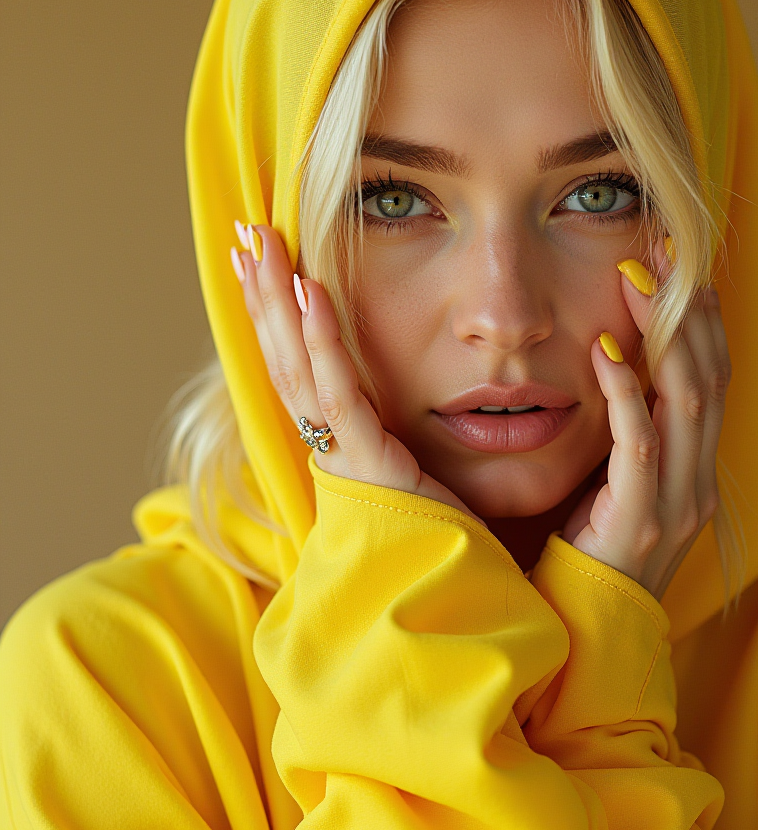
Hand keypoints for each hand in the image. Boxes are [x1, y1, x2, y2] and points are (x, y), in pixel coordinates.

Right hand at [231, 223, 474, 517]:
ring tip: (260, 244)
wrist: (442, 596)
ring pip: (298, 366)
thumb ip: (386, 434)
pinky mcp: (367, 465)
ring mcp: (341, 455)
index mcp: (336, 442)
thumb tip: (382, 404)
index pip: (297, 366)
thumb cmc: (433, 536)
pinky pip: (339, 395)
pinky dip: (323, 341)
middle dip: (262, 294)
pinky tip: (310, 291)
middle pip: (284, 356)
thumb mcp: (407, 468)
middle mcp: (327, 445)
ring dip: (277, 302)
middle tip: (243, 232)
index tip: (260, 264)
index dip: (274, 315)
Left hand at [563, 255, 730, 600]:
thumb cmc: (592, 548)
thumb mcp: (619, 481)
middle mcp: (699, 481)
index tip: (680, 268)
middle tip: (663, 256)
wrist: (587, 631)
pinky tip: (603, 354)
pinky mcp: (638, 521)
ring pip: (687, 403)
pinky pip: (641, 446)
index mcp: (698, 469)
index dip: (703, 322)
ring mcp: (676, 503)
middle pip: (708, 379)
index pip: (713, 380)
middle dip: (688, 313)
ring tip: (636, 285)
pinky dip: (625, 395)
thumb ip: (631, 431)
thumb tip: (613, 363)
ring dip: (662, 338)